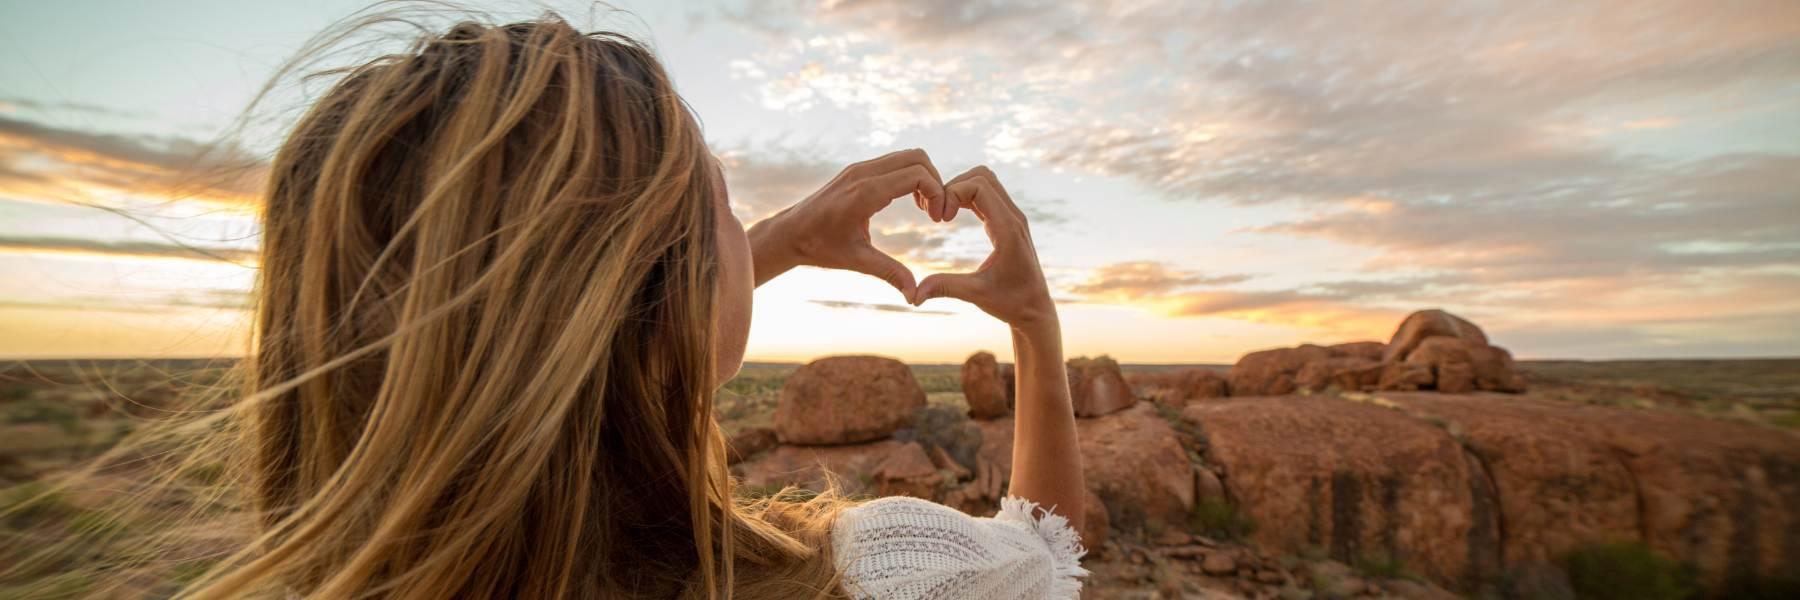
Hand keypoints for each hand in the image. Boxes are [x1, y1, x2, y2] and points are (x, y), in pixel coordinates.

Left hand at [748, 149, 947, 296]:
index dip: (937, 194)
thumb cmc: (819, 247)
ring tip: (925, 209)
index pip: (917, 175)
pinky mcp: (857, 170)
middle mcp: (863, 173)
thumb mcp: (857, 261)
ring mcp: (859, 168)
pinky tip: (911, 202)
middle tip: (936, 213)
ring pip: (907, 156)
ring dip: (923, 178)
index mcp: (865, 192)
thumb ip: (889, 273)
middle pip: (917, 158)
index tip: (938, 219)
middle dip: (935, 182)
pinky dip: (910, 176)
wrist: (789, 233)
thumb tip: (914, 296)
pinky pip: (894, 162)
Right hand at [909, 166, 1054, 329]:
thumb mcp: (976, 295)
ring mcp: (1014, 217)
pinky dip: (967, 197)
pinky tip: (952, 216)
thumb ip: (945, 288)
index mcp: (1008, 229)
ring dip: (961, 189)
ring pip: (986, 181)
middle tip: (938, 213)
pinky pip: (988, 194)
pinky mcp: (1009, 222)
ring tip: (943, 214)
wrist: (1035, 310)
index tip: (939, 220)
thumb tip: (913, 295)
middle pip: (982, 176)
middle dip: (954, 186)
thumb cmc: (1010, 303)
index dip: (953, 193)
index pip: (979, 186)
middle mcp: (1014, 217)